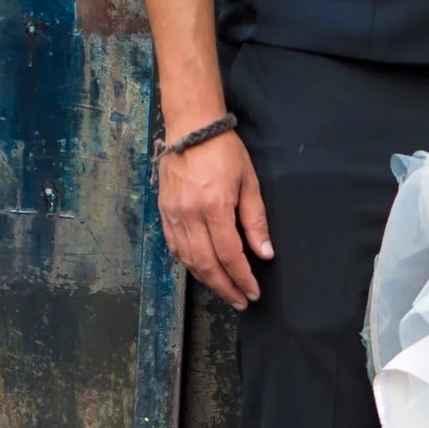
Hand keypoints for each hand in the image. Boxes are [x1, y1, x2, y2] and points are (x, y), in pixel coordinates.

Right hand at [157, 129, 272, 309]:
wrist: (190, 127)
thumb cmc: (224, 151)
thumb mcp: (249, 182)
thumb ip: (255, 221)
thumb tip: (264, 253)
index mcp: (214, 207)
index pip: (229, 255)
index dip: (242, 278)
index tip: (253, 293)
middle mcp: (190, 215)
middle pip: (207, 264)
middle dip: (225, 287)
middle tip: (240, 301)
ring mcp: (174, 215)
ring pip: (189, 260)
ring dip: (207, 280)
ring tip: (224, 290)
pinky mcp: (164, 212)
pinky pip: (175, 247)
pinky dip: (189, 264)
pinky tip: (202, 271)